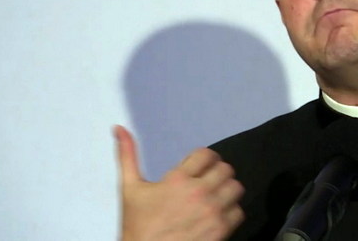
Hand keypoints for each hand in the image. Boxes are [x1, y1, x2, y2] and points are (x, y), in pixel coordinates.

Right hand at [114, 125, 243, 240]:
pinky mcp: (220, 230)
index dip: (205, 159)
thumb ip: (127, 156)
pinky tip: (217, 215)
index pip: (207, 154)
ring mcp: (211, 212)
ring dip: (226, 191)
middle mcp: (198, 193)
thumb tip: (119, 128)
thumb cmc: (137, 226)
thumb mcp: (129, 189)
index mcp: (178, 180)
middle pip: (225, 169)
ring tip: (214, 197)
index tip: (201, 167)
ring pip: (236, 188)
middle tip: (208, 182)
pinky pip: (238, 212)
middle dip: (217, 173)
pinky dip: (231, 213)